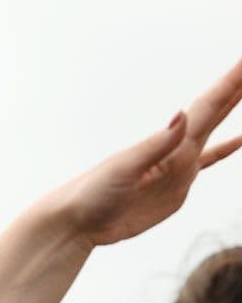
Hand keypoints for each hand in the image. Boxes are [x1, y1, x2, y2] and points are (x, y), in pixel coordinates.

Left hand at [47, 56, 241, 246]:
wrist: (76, 220)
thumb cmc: (92, 193)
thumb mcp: (124, 168)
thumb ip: (155, 145)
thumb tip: (180, 115)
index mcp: (169, 144)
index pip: (208, 106)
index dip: (231, 82)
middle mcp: (177, 150)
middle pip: (215, 111)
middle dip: (236, 88)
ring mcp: (178, 168)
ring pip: (214, 130)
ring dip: (231, 109)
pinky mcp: (176, 188)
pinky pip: (207, 162)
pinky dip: (224, 150)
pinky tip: (238, 141)